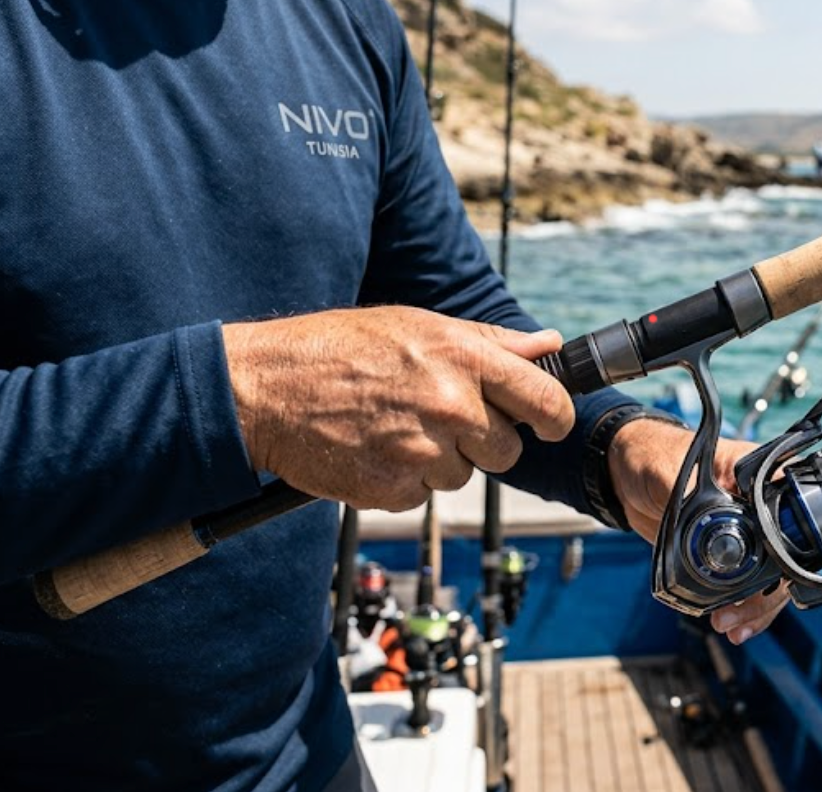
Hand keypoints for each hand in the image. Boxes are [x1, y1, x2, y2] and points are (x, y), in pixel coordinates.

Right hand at [222, 306, 573, 511]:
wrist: (266, 389)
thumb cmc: (341, 348)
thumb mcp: (420, 325)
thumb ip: (492, 342)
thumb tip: (551, 344)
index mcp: (464, 359)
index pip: (546, 401)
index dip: (554, 417)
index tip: (549, 423)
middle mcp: (450, 406)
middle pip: (508, 450)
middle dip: (484, 440)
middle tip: (439, 417)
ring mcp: (422, 453)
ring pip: (464, 476)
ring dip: (441, 461)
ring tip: (395, 427)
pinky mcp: (393, 491)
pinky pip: (423, 496)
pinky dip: (405, 480)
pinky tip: (375, 449)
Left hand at [607, 418, 789, 643]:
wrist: (625, 475)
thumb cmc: (651, 456)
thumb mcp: (670, 474)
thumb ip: (692, 500)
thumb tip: (710, 534)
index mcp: (758, 476)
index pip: (790, 520)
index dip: (784, 557)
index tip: (763, 587)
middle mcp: (759, 505)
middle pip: (784, 558)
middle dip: (766, 595)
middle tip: (738, 616)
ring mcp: (746, 531)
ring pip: (768, 578)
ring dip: (754, 607)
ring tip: (732, 626)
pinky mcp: (726, 552)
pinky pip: (746, 584)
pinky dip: (741, 606)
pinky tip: (732, 622)